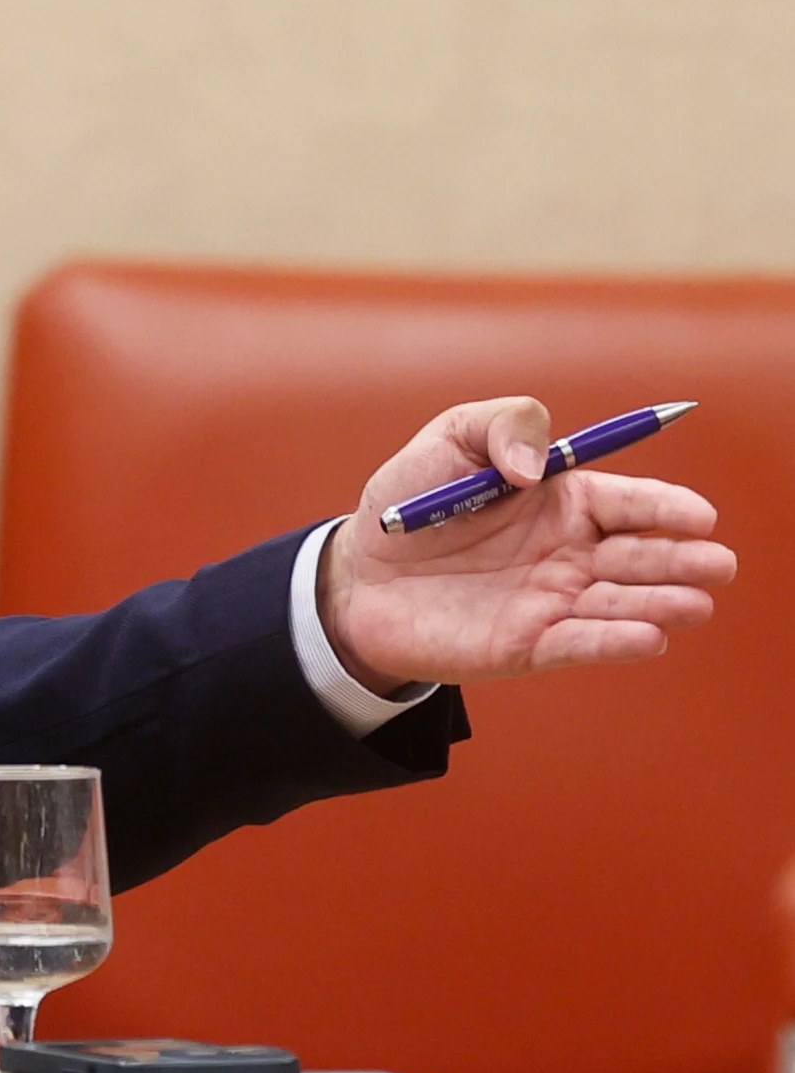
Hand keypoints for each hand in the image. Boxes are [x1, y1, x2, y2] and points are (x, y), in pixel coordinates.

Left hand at [320, 397, 735, 693]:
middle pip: (640, 555)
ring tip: (695, 603)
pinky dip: (612, 642)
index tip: (698, 515)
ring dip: (661, 604)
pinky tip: (648, 639)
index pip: (630, 502)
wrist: (357, 575)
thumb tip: (537, 469)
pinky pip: (577, 644)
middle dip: (681, 559)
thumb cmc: (410, 502)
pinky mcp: (527, 645)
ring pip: (620, 603)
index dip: (666, 506)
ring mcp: (553, 601)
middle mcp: (571, 553)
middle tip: (715, 563)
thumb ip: (501, 427)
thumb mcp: (448, 439)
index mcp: (564, 500)